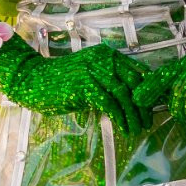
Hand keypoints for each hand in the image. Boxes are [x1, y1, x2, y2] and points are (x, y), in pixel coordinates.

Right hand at [2, 43, 151, 139]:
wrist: (33, 80)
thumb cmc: (62, 82)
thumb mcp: (89, 77)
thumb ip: (108, 82)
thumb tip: (132, 100)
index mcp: (106, 55)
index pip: (137, 71)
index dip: (148, 91)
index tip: (152, 108)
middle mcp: (103, 59)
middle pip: (134, 83)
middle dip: (144, 106)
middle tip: (147, 122)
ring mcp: (93, 71)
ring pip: (124, 94)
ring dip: (133, 115)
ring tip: (137, 129)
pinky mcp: (85, 85)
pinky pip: (110, 103)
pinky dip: (119, 117)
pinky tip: (123, 128)